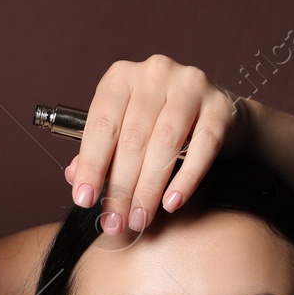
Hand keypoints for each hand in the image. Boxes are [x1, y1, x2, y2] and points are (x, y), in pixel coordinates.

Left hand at [64, 56, 253, 235]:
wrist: (216, 114)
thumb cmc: (158, 124)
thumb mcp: (123, 133)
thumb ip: (98, 154)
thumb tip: (74, 177)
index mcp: (121, 77)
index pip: (101, 125)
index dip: (91, 165)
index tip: (84, 200)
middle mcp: (154, 73)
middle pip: (132, 139)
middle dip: (121, 187)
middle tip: (116, 221)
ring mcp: (190, 85)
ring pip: (164, 143)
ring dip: (149, 188)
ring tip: (140, 217)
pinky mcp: (219, 105)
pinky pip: (202, 147)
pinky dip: (185, 179)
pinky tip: (171, 202)